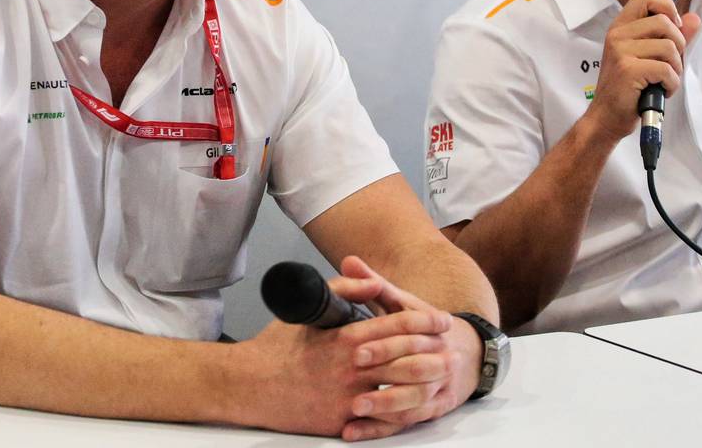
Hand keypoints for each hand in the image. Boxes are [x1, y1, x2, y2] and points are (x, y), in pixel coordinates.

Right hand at [232, 256, 465, 440]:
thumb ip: (343, 289)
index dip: (425, 320)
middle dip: (433, 348)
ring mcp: (349, 396)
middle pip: (406, 356)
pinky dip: (400, 411)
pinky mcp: (342, 421)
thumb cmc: (278, 347)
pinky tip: (414, 405)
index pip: (397, 324)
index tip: (442, 319)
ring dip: (425, 380)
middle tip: (450, 344)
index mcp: (347, 337)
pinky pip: (379, 418)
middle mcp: (352, 367)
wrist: (251, 385)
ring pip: (400, 388)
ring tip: (441, 374)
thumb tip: (371, 280)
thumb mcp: (310, 311)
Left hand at [341, 256, 481, 440]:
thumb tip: (348, 261)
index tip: (356, 351)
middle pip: (416, 370)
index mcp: (433, 328)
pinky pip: (410, 420)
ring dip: (386, 406)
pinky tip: (356, 430)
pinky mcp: (435, 408)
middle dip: (385, 374)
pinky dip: (383, 428)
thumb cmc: (423, 326)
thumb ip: (374, 284)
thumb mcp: (402, 303)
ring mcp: (441, 385)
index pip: (410, 336)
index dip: (384, 344)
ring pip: (415, 400)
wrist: (467, 352)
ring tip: (355, 409)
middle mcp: (442, 357)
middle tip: (353, 378)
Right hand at [583, 0, 700, 140]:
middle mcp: (618, 35)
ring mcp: (621, 51)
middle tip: (669, 64)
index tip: (674, 27)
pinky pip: (666, 69)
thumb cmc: (627, 88)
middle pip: (664, 22)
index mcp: (621, 27)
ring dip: (676, 68)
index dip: (667, 7)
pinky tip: (661, 90)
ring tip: (664, 80)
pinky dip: (671, 83)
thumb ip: (671, 36)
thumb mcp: (648, 57)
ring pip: (669, 47)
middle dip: (678, 46)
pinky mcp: (628, 69)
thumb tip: (694, 19)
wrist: (606, 117)